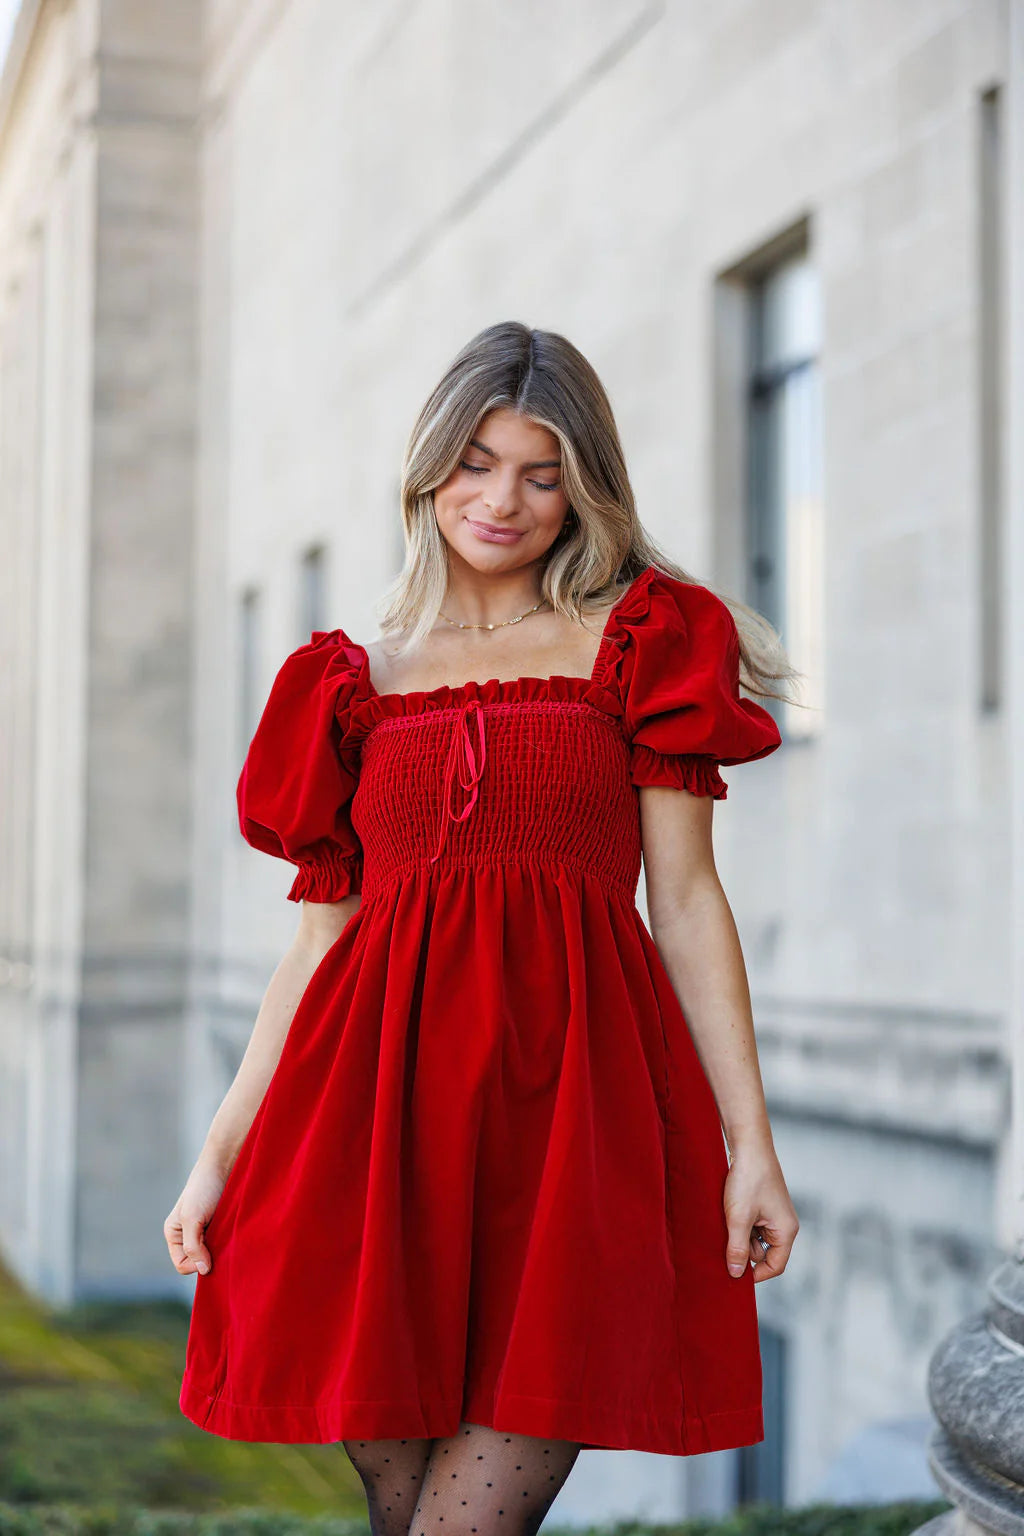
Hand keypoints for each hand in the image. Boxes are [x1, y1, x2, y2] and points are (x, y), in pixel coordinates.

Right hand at [164, 1157, 228, 1277]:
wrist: (224, 1165)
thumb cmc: (204, 1189)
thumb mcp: (192, 1218)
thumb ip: (193, 1246)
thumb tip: (203, 1270)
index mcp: (174, 1234)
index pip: (182, 1265)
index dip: (196, 1263)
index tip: (209, 1248)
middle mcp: (188, 1236)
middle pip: (198, 1262)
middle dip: (210, 1257)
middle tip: (220, 1239)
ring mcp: (205, 1232)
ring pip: (212, 1255)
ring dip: (221, 1249)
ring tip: (227, 1232)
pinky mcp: (221, 1227)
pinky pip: (223, 1245)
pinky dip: (229, 1243)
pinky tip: (233, 1232)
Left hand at [722, 1142, 798, 1283]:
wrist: (748, 1145)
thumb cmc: (748, 1179)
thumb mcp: (738, 1218)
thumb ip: (737, 1248)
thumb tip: (735, 1274)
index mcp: (786, 1230)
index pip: (775, 1266)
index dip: (754, 1274)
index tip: (732, 1273)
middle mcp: (783, 1224)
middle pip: (763, 1253)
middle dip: (743, 1250)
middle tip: (724, 1241)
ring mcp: (772, 1214)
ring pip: (754, 1238)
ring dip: (738, 1235)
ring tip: (725, 1221)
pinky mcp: (762, 1204)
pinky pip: (750, 1224)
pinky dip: (738, 1223)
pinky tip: (727, 1213)